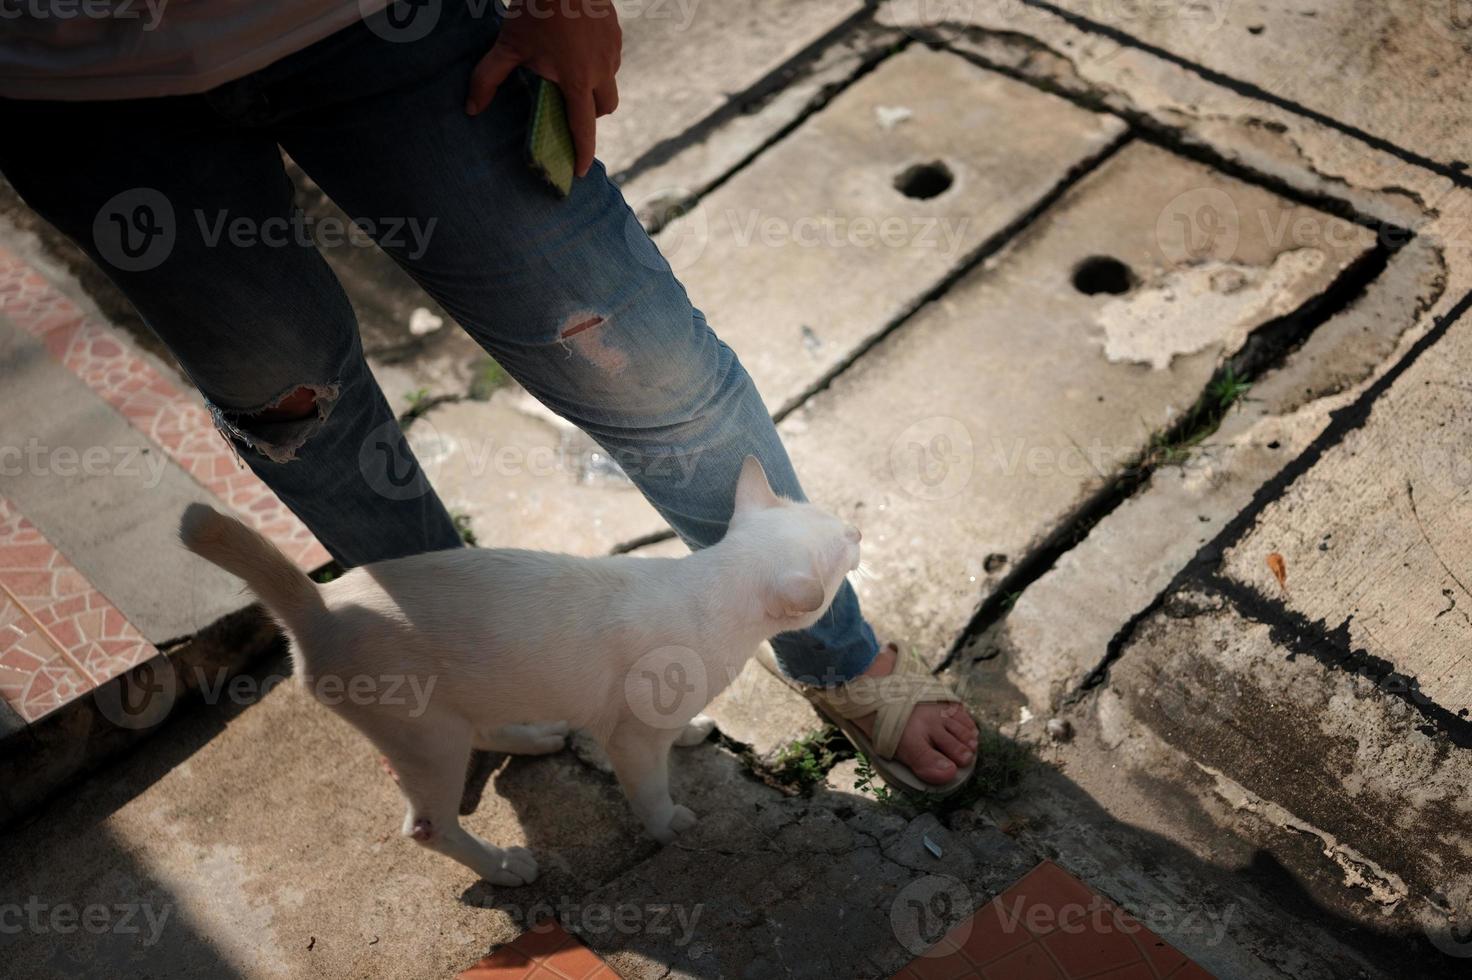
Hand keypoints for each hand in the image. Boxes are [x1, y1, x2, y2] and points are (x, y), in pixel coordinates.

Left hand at [465, 0, 622, 177]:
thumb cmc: (535, 9)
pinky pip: (612, 57)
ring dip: (595, 85)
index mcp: (577, 80)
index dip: (583, 152)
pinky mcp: (616, 32)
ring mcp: (613, 51)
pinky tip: (578, 45)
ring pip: (610, 81)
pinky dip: (598, 60)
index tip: (580, 170)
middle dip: (591, 114)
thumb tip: (472, 109)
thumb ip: (488, 78)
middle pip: (606, 108)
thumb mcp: (507, 45)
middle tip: (571, 107)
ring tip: (571, 70)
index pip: (584, 128)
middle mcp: (601, 70)